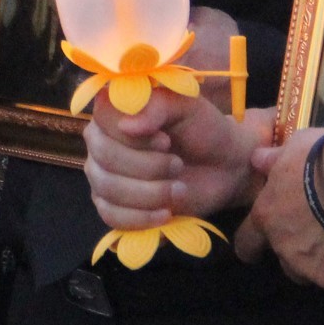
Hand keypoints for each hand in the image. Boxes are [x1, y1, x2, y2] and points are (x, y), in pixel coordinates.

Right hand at [86, 95, 271, 228]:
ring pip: (107, 189)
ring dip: (149, 193)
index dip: (133, 138)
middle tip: (178, 165)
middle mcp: (100, 141)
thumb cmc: (202, 129)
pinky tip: (166, 213)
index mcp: (114, 111)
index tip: (166, 142)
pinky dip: (140, 218)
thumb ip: (158, 107)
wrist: (223, 166)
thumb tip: (127, 126)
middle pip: (104, 158)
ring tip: (179, 189)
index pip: (103, 122)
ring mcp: (103, 175)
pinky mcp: (113, 206)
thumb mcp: (186, 106)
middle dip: (147, 167)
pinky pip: (111, 216)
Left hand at [238, 126, 323, 294]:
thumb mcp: (292, 148)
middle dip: (297, 254)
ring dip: (320, 266)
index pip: (246, 244)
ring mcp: (308, 266)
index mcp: (265, 216)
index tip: (260, 250)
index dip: (254, 246)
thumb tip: (256, 160)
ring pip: (310, 276)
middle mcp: (282, 245)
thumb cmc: (322, 158)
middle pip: (284, 262)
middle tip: (317, 237)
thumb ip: (273, 160)